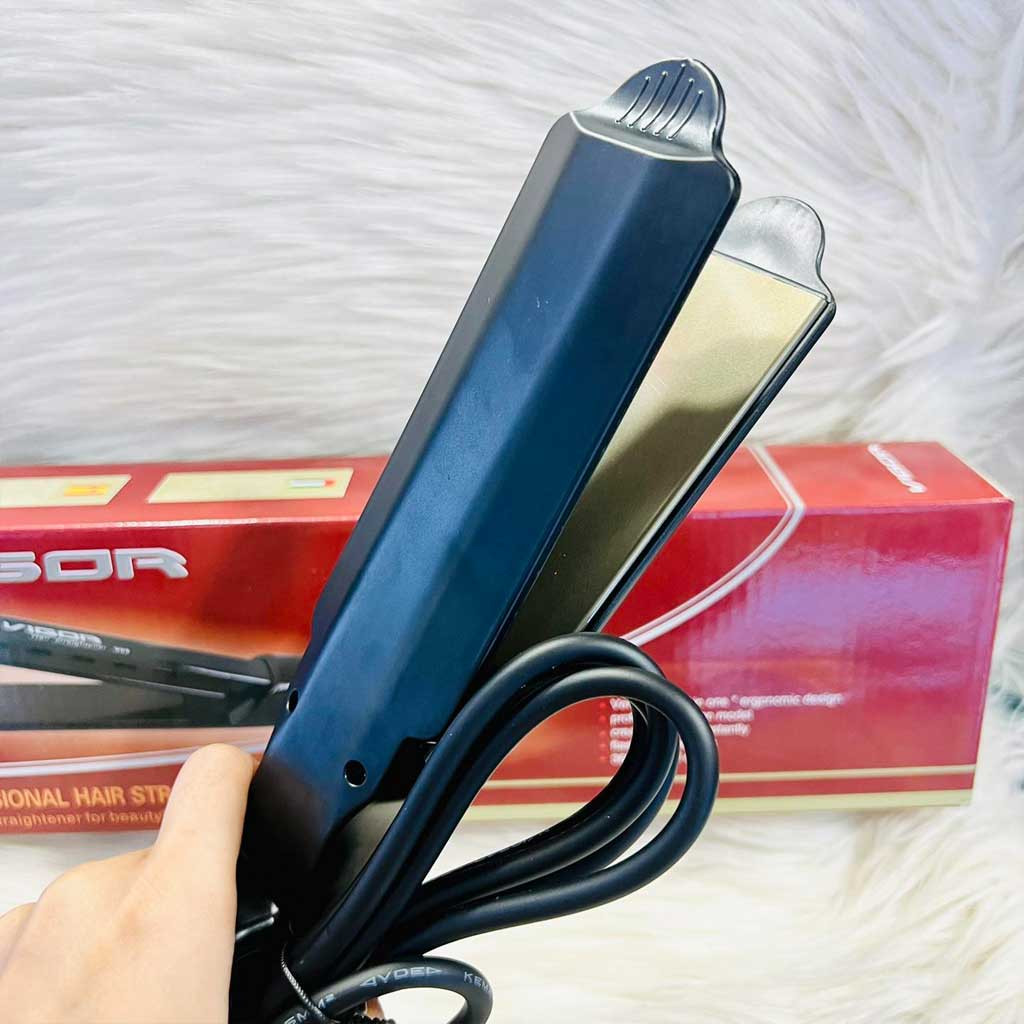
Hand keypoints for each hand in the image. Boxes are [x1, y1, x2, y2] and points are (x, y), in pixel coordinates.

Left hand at [0, 744, 253, 1023]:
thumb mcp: (230, 1016)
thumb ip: (248, 968)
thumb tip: (290, 986)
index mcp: (171, 907)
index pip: (215, 776)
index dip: (242, 778)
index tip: (255, 796)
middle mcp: (94, 895)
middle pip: (162, 867)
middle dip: (175, 920)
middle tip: (179, 997)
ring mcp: (29, 923)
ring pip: (103, 908)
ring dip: (118, 952)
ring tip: (125, 1017)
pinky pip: (48, 940)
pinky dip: (66, 977)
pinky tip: (77, 1022)